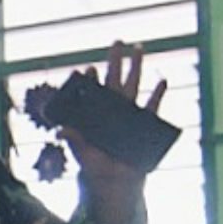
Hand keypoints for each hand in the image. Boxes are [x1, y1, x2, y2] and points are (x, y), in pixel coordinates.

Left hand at [62, 41, 169, 188]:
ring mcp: (128, 114)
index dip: (90, 79)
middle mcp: (111, 109)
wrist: (114, 182)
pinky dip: (158, 94)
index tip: (88, 69)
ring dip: (136, 67)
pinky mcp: (144, 124)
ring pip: (133, 86)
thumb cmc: (95, 166)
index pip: (92, 91)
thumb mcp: (82, 152)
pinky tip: (162, 80)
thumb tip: (60, 131)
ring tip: (139, 48)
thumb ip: (73, 139)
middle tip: (117, 41)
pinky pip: (152, 106)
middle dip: (115, 61)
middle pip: (114, 79)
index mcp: (94, 113)